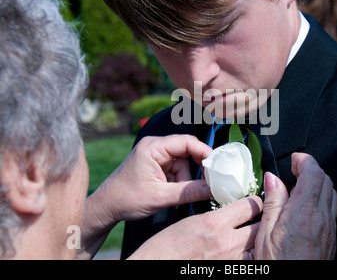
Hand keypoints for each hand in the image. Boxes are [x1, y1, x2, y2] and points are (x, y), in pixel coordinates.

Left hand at [77, 135, 213, 258]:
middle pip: (187, 152)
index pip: (186, 142)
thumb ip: (188, 192)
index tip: (217, 166)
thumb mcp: (160, 197)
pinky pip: (176, 171)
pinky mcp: (156, 165)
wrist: (106, 207)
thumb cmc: (126, 199)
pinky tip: (172, 196)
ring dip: (184, 181)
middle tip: (204, 185)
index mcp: (153, 147)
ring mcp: (156, 156)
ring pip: (183, 164)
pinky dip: (178, 183)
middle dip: (194, 171)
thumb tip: (212, 189)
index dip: (204, 152)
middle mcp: (155, 147)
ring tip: (175, 198)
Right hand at [129, 196, 262, 259]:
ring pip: (257, 248)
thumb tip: (229, 214)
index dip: (255, 202)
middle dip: (261, 222)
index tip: (256, 202)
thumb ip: (214, 217)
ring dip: (256, 242)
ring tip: (253, 238)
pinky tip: (244, 255)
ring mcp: (229, 261)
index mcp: (215, 223)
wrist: (155, 266)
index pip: (250, 206)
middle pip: (259, 227)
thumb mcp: (190, 221)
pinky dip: (248, 258)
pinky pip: (246, 263)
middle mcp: (226, 242)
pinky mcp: (227, 272)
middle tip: (259, 219)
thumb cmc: (165, 247)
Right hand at [255, 153, 336, 259]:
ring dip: (318, 184)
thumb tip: (273, 179)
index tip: (294, 160)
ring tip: (300, 189)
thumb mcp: (266, 232)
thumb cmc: (280, 264)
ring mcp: (330, 228)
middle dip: (311, 169)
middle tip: (294, 171)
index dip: (304, 160)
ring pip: (332, 193)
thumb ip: (273, 201)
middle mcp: (321, 217)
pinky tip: (307, 209)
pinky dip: (322, 200)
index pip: (314, 172)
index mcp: (303, 211)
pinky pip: (332, 210)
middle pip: (326, 179)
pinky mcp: (332, 238)